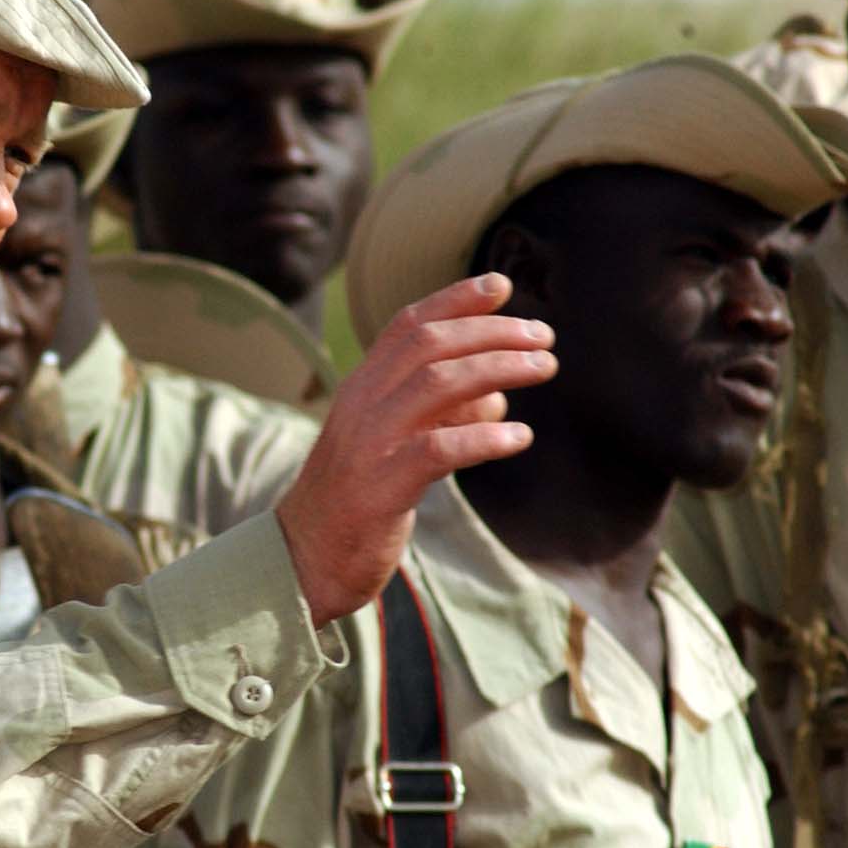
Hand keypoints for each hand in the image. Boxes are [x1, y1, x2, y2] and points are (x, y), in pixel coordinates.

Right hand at [275, 273, 553, 623]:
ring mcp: (368, 444)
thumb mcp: (393, 447)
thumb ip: (438, 416)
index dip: (456, 300)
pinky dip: (484, 437)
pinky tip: (520, 437)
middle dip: (493, 331)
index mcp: (360, 389)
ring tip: (544, 368)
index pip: (408, 325)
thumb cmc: (357, 503)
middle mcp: (361, 405)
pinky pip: (438, 449)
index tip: (502, 286)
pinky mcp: (381, 488)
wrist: (303, 561)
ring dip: (498, 369)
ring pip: (437, 384)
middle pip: (430, 345)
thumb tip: (497, 397)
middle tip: (544, 336)